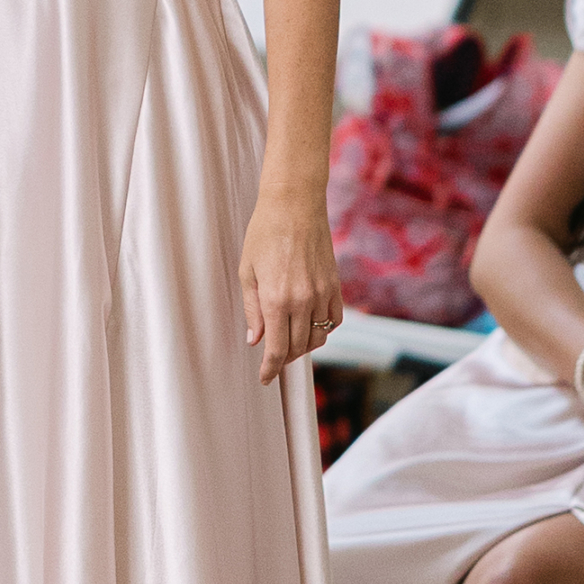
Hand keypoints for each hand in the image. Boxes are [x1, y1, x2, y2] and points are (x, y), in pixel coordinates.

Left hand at [240, 190, 343, 386]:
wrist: (295, 205)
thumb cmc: (264, 233)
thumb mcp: (247, 272)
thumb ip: (252, 310)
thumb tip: (255, 340)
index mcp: (275, 299)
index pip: (276, 349)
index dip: (270, 369)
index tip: (265, 379)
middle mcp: (302, 300)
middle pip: (298, 347)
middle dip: (284, 359)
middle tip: (273, 360)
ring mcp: (322, 293)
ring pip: (319, 337)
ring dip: (304, 347)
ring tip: (291, 344)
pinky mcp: (335, 285)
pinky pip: (334, 319)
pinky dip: (324, 329)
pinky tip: (311, 326)